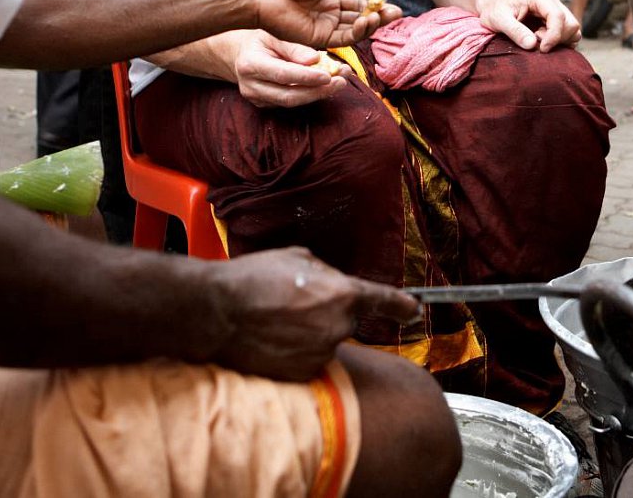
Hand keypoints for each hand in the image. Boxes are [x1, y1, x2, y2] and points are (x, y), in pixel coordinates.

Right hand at [209, 248, 419, 380]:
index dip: (402, 305)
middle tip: (290, 304)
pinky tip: (270, 339)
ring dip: (307, 333)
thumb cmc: (254, 279)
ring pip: (323, 342)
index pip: (384, 301)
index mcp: (343, 294)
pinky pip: (306, 361)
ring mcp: (321, 355)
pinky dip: (292, 353)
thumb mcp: (297, 258)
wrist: (218, 312)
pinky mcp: (302, 375)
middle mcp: (339, 328)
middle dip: (325, 313)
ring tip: (274, 320)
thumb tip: (331, 282)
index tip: (413, 310)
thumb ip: (326, 273)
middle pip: (344, 322)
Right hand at [234, 31, 350, 107]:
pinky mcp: (263, 105)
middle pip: (289, 96)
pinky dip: (309, 95)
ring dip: (318, 94)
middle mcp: (251, 86)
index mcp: (250, 64)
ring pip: (291, 102)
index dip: (307, 77)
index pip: (283, 74)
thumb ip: (293, 48)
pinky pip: (289, 102)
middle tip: (342, 81)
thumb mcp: (272, 35)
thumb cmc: (257, 41)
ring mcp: (256, 99)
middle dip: (318, 91)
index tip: (329, 75)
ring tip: (340, 82)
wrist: (236, 55)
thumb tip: (316, 59)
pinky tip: (326, 86)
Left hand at [251, 0, 400, 49]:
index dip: (374, 3)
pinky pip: (344, 38)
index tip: (389, 2)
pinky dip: (358, 31)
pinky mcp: (318, 39)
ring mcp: (324, 27)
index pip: (357, 2)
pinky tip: (366, 20)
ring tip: (383, 15)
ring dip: (372, 24)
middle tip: (397, 12)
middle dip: (379, 15)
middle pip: (360, 17)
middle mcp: (328, 14)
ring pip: (355, 30)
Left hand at [480, 0, 580, 51]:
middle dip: (557, 38)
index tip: (542, 49)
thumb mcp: (498, 20)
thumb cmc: (494, 11)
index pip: (557, 16)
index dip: (554, 35)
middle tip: (536, 43)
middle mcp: (550, 0)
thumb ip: (514, 31)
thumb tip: (532, 44)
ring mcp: (555, 9)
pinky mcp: (556, 20)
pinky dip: (561, 42)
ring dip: (561, 41)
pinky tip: (543, 41)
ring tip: (539, 41)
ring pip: (573, 29)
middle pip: (570, 23)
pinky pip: (570, 33)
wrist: (493, 7)